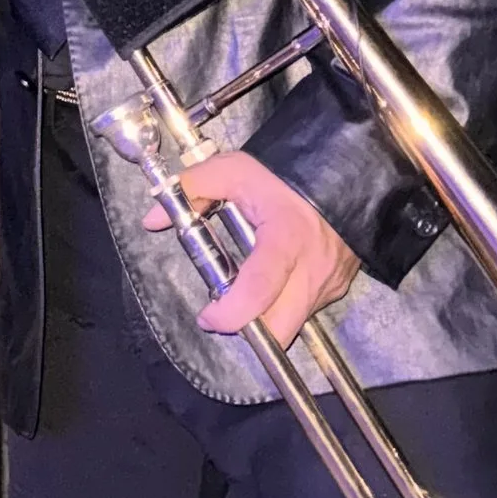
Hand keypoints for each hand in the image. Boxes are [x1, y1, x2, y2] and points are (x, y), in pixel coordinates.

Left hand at [145, 151, 360, 349]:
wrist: (344, 167)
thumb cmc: (283, 172)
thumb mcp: (233, 170)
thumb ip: (190, 190)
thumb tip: (152, 219)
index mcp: (285, 239)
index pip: (258, 292)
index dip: (228, 314)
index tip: (207, 315)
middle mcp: (313, 268)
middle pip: (279, 329)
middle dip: (248, 330)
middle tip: (226, 310)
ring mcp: (331, 281)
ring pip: (293, 325)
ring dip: (265, 319)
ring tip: (249, 290)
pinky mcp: (341, 286)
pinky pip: (307, 311)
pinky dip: (286, 305)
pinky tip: (276, 281)